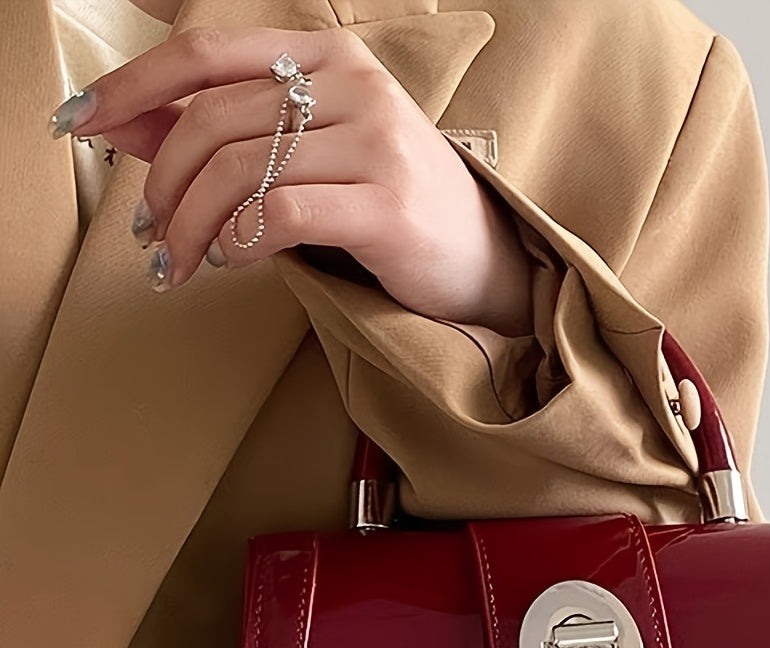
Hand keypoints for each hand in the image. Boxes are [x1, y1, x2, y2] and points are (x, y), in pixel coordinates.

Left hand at [52, 25, 534, 335]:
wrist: (481, 257)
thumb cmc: (388, 204)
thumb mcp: (309, 152)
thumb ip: (226, 131)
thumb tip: (124, 123)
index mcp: (329, 56)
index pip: (206, 53)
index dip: (133, 86)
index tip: (79, 122)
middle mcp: (354, 85)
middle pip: (214, 120)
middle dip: (162, 185)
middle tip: (150, 235)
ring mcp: (376, 142)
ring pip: (240, 172)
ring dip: (192, 226)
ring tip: (179, 263)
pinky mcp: (387, 205)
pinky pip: (282, 215)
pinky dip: (239, 242)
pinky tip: (230, 262)